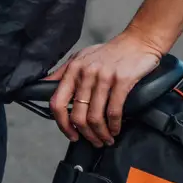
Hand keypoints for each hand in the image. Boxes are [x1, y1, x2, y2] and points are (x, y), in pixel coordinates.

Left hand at [47, 30, 170, 145]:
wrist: (138, 41)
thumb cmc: (110, 52)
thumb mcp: (81, 57)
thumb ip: (63, 73)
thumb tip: (43, 85)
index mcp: (73, 69)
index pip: (57, 102)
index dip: (62, 124)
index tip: (71, 134)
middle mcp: (86, 73)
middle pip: (77, 115)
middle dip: (85, 134)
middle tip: (93, 141)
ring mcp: (104, 77)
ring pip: (95, 116)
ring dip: (101, 133)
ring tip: (106, 139)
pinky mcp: (122, 80)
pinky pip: (114, 111)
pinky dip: (114, 126)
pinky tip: (116, 129)